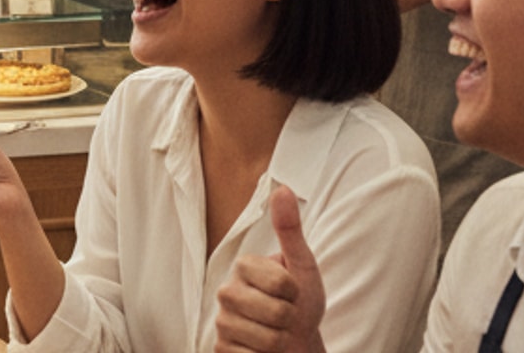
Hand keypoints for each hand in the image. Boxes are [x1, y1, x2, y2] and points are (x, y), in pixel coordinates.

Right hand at [215, 187, 327, 352]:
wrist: (295, 345)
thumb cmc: (301, 304)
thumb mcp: (302, 266)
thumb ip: (290, 229)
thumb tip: (281, 187)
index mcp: (244, 266)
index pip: (281, 283)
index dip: (296, 293)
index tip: (293, 293)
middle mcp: (226, 291)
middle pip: (274, 312)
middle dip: (291, 321)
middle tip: (287, 318)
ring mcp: (222, 322)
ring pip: (265, 339)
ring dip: (280, 343)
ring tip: (277, 335)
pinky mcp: (220, 349)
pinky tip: (262, 351)